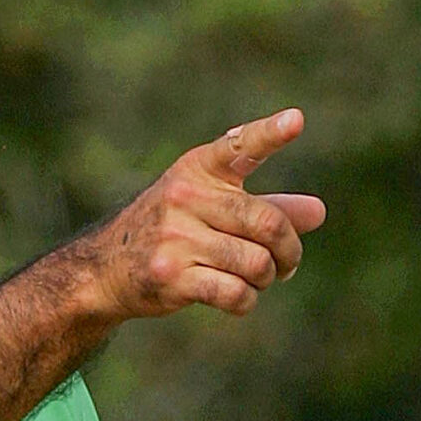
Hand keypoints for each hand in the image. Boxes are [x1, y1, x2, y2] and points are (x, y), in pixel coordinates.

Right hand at [78, 108, 325, 320]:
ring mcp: (174, 238)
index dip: (269, 134)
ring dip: (267, 277)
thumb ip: (265, 207)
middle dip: (288, 250)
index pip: (237, 146)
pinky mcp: (169, 276)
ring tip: (260, 279)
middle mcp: (182, 197)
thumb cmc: (169, 231)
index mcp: (196, 170)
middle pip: (266, 223)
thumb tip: (317, 213)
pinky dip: (246, 300)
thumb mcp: (210, 207)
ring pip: (255, 262)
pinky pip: (233, 292)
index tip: (296, 121)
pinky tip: (241, 298)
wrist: (103, 269)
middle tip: (287, 263)